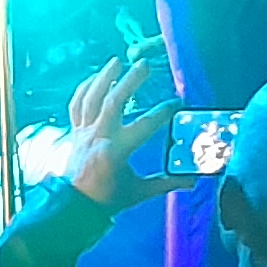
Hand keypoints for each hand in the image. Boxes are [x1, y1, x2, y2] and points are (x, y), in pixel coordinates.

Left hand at [61, 57, 183, 211]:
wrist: (74, 206)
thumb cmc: (107, 199)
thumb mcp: (139, 192)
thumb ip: (166, 183)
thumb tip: (192, 180)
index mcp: (117, 150)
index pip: (145, 125)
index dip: (163, 112)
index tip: (176, 102)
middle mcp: (99, 136)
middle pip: (113, 102)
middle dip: (129, 81)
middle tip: (144, 65)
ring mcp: (84, 132)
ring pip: (91, 98)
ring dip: (104, 77)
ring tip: (117, 61)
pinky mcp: (75, 132)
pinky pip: (76, 105)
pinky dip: (84, 89)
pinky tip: (94, 78)